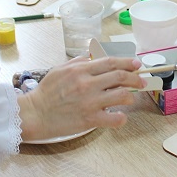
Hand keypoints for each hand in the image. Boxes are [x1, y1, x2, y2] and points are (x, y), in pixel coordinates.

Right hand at [18, 56, 145, 140]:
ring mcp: (90, 102)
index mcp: (81, 70)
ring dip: (130, 96)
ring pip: (121, 95)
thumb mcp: (60, 69)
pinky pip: (114, 118)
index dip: (127, 62)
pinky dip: (121, 117)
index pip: (111, 62)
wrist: (35, 114)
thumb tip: (92, 57)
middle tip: (141, 81)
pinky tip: (120, 116)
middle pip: (120, 76)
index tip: (136, 64)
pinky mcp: (90, 119)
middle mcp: (88, 84)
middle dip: (135, 78)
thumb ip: (78, 62)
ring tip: (129, 98)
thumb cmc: (46, 93)